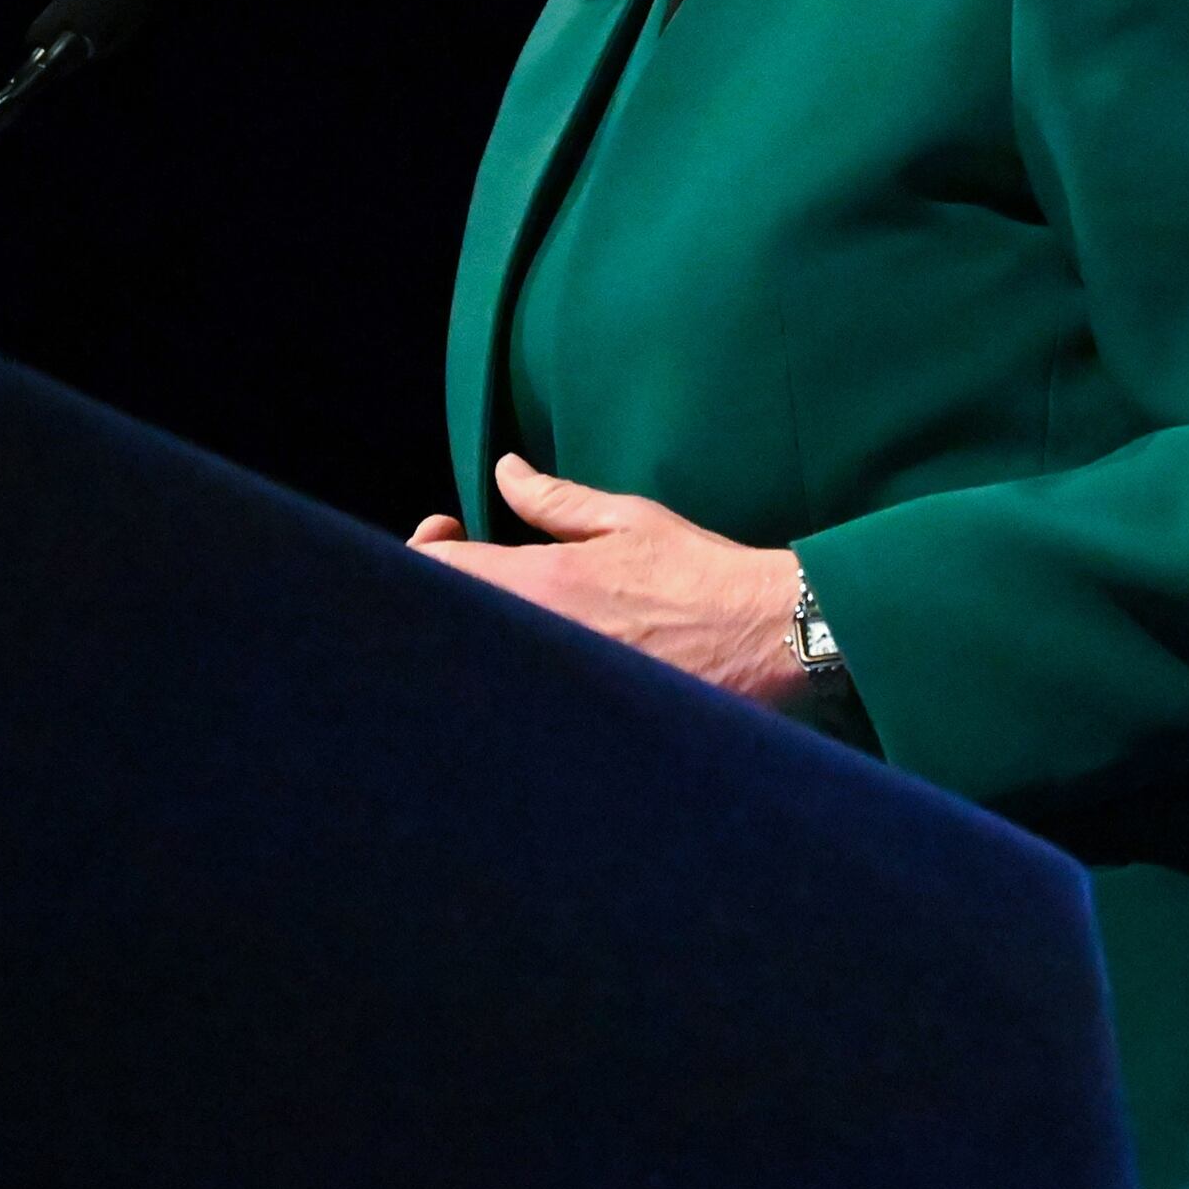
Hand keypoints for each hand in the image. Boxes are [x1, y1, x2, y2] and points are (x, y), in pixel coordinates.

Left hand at [407, 455, 814, 709]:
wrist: (762, 637)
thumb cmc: (701, 572)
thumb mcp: (628, 518)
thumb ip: (554, 500)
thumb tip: (504, 472)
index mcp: (543, 582)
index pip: (439, 571)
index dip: (426, 548)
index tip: (450, 532)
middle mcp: (536, 637)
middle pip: (447, 621)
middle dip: (447, 590)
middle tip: (479, 569)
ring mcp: (551, 683)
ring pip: (477, 660)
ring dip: (478, 629)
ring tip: (513, 606)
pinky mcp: (573, 717)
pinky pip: (517, 691)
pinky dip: (512, 667)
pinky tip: (542, 651)